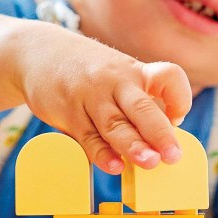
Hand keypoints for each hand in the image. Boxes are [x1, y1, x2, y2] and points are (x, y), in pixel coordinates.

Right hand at [19, 25, 191, 173]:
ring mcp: (89, 96)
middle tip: (172, 156)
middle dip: (159, 133)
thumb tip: (162, 141)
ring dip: (132, 145)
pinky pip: (87, 136)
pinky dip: (101, 153)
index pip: (168, 77)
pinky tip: (113, 165)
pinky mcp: (67, 112)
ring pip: (113, 124)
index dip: (179, 98)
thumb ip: (140, 102)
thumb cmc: (87, 70)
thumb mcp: (118, 73)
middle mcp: (114, 81)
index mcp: (134, 71)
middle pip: (141, 107)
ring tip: (149, 163)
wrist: (37, 51)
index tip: (178, 118)